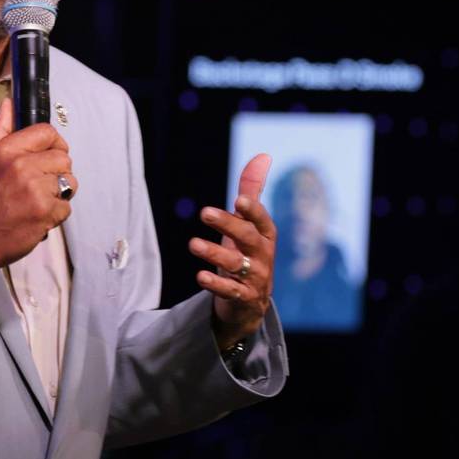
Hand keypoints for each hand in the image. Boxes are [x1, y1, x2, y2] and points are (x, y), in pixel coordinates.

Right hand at [0, 98, 77, 283]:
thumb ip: (0, 130)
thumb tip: (10, 104)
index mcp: (7, 150)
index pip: (48, 132)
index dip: (54, 143)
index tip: (50, 154)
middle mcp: (22, 166)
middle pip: (64, 158)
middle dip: (57, 172)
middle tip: (40, 185)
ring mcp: (35, 190)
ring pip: (69, 182)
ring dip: (59, 193)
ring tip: (38, 200)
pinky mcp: (45, 212)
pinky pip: (67, 207)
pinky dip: (56, 214)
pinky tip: (37, 216)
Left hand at [189, 153, 276, 351]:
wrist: (250, 302)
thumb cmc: (247, 253)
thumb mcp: (248, 223)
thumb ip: (252, 191)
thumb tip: (263, 155)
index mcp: (265, 235)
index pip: (262, 220)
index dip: (253, 210)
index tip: (239, 199)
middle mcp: (263, 256)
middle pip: (247, 238)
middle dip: (227, 225)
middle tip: (205, 212)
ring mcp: (255, 278)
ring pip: (236, 265)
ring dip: (214, 253)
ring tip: (193, 244)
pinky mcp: (243, 298)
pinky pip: (230, 291)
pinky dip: (216, 284)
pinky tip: (199, 275)